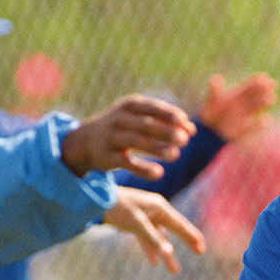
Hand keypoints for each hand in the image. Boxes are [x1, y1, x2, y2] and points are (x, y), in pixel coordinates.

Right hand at [60, 94, 195, 178]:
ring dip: (156, 149)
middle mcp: (119, 119)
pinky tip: (159, 173)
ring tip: (176, 155)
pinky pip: (126, 163)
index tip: (186, 123)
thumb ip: (165, 122)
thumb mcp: (140, 119)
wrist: (87, 141)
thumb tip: (192, 129)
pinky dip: (142, 168)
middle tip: (184, 140)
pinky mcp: (107, 157)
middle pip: (145, 124)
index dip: (169, 115)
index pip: (152, 108)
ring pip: (136, 142)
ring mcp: (111, 137)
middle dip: (165, 131)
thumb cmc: (124, 127)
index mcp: (130, 105)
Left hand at [102, 187, 204, 272]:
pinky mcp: (135, 222)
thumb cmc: (117, 208)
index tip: (202, 247)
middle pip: (174, 229)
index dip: (192, 236)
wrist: (96, 199)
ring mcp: (145, 216)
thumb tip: (168, 253)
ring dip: (167, 253)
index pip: (180, 224)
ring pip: (160, 237)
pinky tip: (154, 262)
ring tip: (175, 270)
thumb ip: (153, 239)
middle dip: (186, 242)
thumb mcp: (136, 224)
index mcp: (159, 207)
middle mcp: (155, 210)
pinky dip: (151, 249)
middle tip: (200, 251)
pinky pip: (147, 238)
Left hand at [198, 73, 276, 141]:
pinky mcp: (245, 130)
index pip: (250, 85)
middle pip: (257, 95)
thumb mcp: (212, 100)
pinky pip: (255, 126)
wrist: (209, 132)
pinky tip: (265, 120)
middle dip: (264, 90)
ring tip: (270, 99)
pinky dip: (260, 124)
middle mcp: (244, 104)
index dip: (258, 80)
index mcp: (237, 95)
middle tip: (273, 85)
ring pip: (258, 107)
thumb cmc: (210, 114)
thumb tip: (216, 77)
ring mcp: (246, 116)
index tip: (264, 77)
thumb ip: (215, 90)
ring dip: (264, 103)